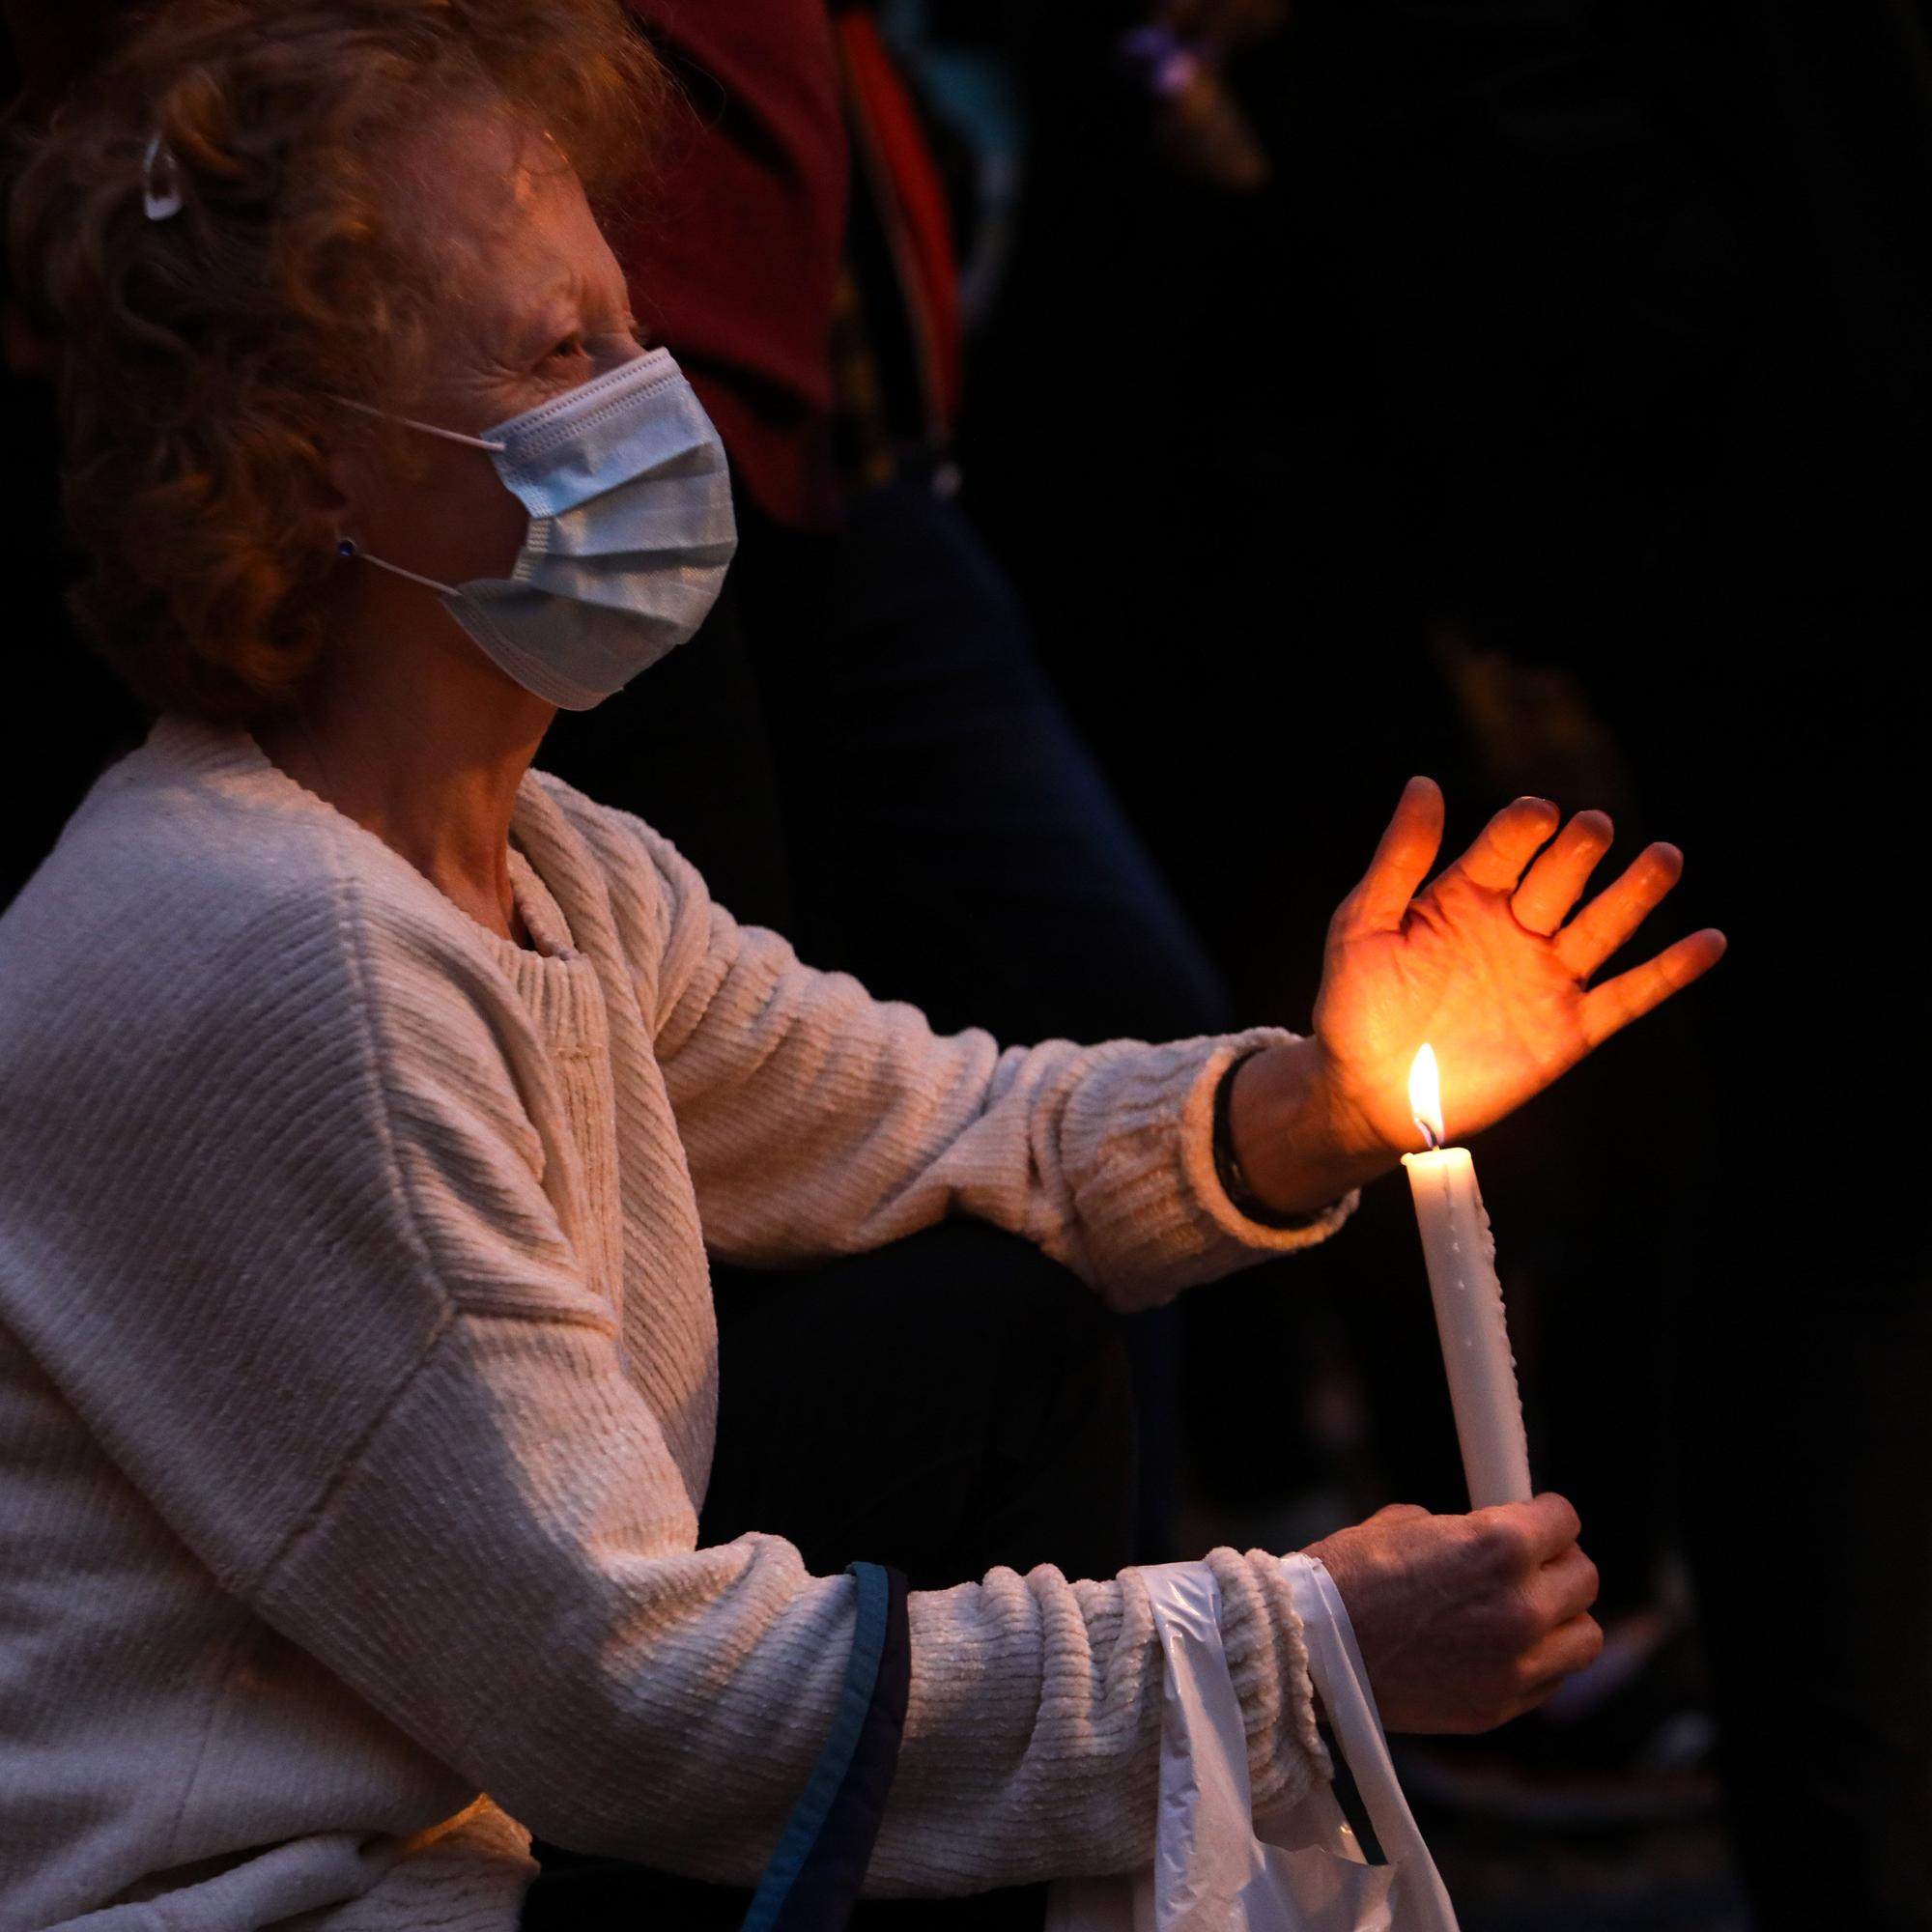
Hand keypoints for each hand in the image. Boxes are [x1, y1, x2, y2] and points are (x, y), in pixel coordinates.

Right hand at [1307, 1495, 1601, 1732]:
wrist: (1308, 1648)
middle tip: (1532, 1565)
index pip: (1565, 1520)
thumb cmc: (1346, 1577)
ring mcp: (1513, 1665)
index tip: (1535, 1520)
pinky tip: (1500, 1650)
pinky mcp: (1496, 1708)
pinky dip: (1536, 1664)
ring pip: (1584, 1638)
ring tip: (1527, 1613)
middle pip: (1586, 1579)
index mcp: (1498, 1546)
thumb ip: (1458, 1532)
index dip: (1546, 1516)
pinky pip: (1549, 1682)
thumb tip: (1473, 1539)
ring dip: (1561, 1620)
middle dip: (1559, 1565)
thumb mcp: (1402, 1524)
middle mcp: (1520, 1607)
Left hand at [1319, 778, 1723, 1159]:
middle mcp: (1515, 928)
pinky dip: (1669, 972)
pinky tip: (1708, 941)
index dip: (1524, 827)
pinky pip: (1626, 997)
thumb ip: (1399, 860)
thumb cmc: (1355, 1003)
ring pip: (1604, 926)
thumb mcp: (1364, 925)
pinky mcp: (1567, 1030)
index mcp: (1467, 894)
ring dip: (1636, 893)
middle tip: (1592, 829)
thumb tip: (1424, 783)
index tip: (1537, 814)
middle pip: (1562, 877)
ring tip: (1664, 858)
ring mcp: (1545, 977)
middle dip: (1578, 852)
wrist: (1365, 1090)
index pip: (1507, 846)